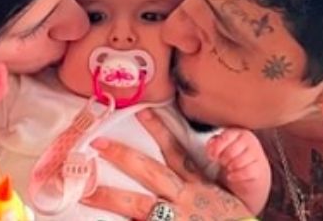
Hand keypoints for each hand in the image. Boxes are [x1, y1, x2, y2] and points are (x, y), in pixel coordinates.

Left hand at [80, 109, 253, 219]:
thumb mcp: (236, 198)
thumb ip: (217, 175)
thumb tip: (210, 149)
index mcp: (201, 187)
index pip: (177, 153)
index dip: (159, 131)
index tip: (141, 112)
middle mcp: (186, 200)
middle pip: (151, 173)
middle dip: (123, 157)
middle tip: (97, 144)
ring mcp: (176, 220)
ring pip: (138, 206)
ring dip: (110, 198)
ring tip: (86, 193)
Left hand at [207, 129, 270, 213]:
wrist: (252, 173)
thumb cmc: (234, 157)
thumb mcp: (222, 147)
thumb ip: (214, 143)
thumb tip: (211, 146)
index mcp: (240, 132)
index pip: (226, 137)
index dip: (216, 148)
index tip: (212, 156)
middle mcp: (250, 141)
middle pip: (230, 152)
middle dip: (223, 160)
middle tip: (222, 163)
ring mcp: (257, 155)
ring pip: (238, 162)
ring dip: (230, 167)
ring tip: (228, 168)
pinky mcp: (260, 169)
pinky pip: (246, 172)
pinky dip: (236, 176)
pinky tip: (232, 176)